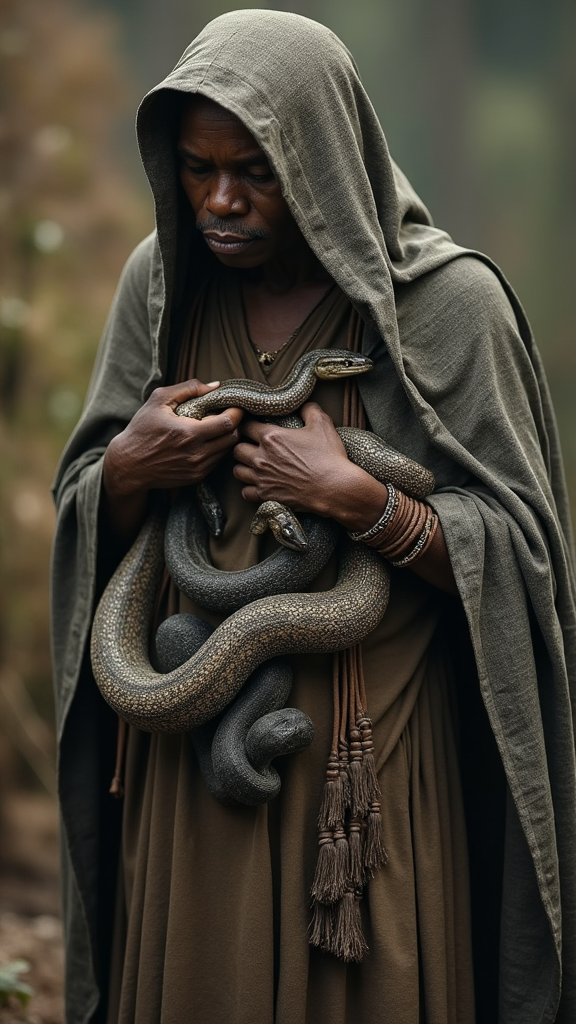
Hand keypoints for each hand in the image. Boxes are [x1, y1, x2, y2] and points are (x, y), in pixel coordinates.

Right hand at [102, 379, 241, 539]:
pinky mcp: (196, 478)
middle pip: (233, 438)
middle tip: (225, 415)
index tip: (233, 405)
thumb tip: (215, 385)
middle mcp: (196, 454)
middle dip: (234, 424)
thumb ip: (188, 388)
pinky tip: (205, 441)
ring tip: (214, 427)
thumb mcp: (158, 400)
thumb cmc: (142, 430)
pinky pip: (217, 462)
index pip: (229, 423)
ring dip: (226, 438)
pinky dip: (216, 450)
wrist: (128, 465)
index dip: (235, 412)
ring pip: (227, 451)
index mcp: (188, 433)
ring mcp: (197, 468)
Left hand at [233, 402, 386, 526]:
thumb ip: (310, 409)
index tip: (252, 427)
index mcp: (270, 437)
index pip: (245, 426)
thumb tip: (304, 404)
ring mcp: (262, 478)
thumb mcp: (322, 424)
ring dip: (243, 467)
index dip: (247, 425)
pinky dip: (249, 488)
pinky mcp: (266, 495)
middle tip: (252, 447)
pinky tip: (258, 484)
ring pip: (237, 471)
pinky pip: (245, 492)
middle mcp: (261, 457)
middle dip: (242, 446)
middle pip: (236, 449)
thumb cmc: (328, 456)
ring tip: (253, 465)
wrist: (334, 487)